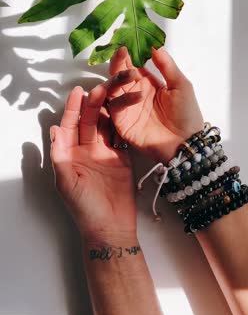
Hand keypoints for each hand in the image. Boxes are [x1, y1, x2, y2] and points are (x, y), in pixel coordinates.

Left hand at [50, 85, 137, 240]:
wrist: (110, 227)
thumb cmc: (84, 208)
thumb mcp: (65, 181)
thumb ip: (60, 155)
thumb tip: (54, 129)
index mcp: (71, 154)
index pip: (70, 126)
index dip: (73, 108)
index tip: (77, 92)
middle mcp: (87, 151)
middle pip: (89, 122)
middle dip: (94, 104)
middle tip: (100, 87)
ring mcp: (106, 154)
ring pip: (106, 126)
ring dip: (110, 111)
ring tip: (115, 94)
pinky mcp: (122, 159)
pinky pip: (121, 137)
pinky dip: (123, 124)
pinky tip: (126, 110)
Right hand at [107, 47, 203, 162]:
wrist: (186, 143)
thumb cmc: (187, 114)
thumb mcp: (181, 85)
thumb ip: (167, 66)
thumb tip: (155, 45)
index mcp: (147, 83)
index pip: (132, 65)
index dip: (127, 55)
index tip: (125, 42)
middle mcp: (134, 93)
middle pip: (119, 75)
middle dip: (118, 63)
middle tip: (121, 53)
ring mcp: (127, 108)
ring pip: (113, 89)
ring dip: (118, 78)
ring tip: (130, 73)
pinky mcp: (122, 122)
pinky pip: (115, 107)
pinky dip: (122, 99)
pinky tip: (137, 94)